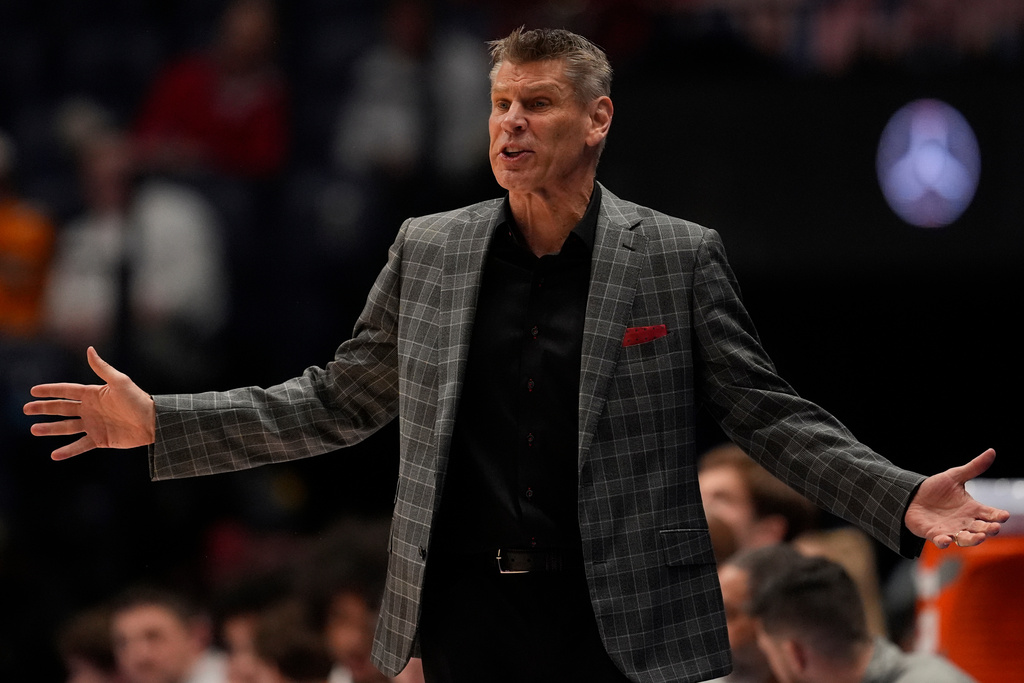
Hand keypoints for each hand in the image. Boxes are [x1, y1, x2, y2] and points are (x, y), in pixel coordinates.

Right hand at [23, 346, 155, 459]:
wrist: (153, 422)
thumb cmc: (138, 400)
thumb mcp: (120, 382)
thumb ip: (102, 368)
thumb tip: (89, 349)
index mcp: (94, 394)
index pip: (66, 391)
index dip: (50, 391)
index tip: (33, 391)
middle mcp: (91, 409)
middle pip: (62, 408)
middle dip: (44, 409)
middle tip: (25, 409)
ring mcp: (94, 425)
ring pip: (66, 427)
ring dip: (50, 429)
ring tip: (34, 429)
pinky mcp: (100, 439)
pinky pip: (80, 445)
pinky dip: (68, 451)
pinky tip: (54, 455)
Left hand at [905, 448, 1010, 548]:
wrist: (913, 496)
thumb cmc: (937, 488)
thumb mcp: (955, 476)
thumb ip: (974, 467)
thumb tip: (992, 451)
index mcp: (973, 509)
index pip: (990, 514)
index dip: (997, 516)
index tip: (1003, 515)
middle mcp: (965, 522)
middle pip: (981, 529)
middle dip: (988, 529)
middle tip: (994, 528)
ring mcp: (950, 529)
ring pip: (965, 539)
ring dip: (972, 540)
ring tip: (979, 537)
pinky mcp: (934, 534)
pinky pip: (940, 540)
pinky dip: (943, 542)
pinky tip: (946, 540)